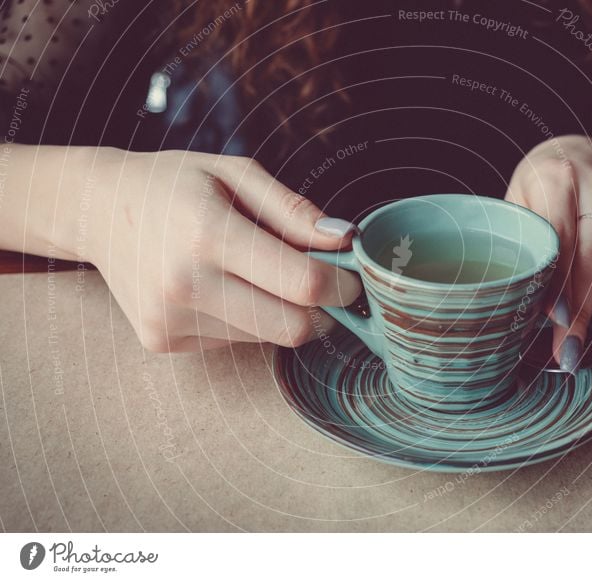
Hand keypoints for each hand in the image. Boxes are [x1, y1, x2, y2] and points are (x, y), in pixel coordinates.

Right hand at [84, 148, 360, 351]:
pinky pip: (235, 341)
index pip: (302, 284)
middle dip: (321, 312)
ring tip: (256, 274)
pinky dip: (246, 319)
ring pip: (267, 338)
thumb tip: (345, 241)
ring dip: (281, 312)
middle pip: (292, 328)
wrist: (96, 209)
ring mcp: (170, 320)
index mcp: (209, 234)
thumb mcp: (235, 173)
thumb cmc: (174, 184)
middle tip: (322, 285)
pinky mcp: (162, 341)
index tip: (351, 278)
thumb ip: (295, 210)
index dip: (342, 286)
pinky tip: (222, 288)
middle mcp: (185, 285)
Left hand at [505, 135, 591, 372]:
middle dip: (584, 306)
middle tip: (572, 350)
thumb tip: (511, 298)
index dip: (557, 278)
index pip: (559, 235)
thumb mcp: (518, 197)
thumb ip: (519, 237)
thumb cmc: (539, 185)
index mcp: (559, 179)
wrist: (577, 149)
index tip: (555, 317)